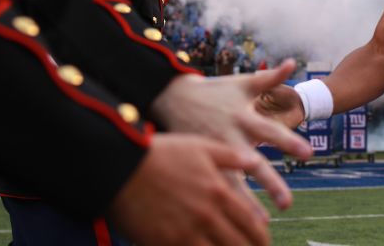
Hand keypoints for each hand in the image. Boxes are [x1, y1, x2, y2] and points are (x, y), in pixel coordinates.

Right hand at [108, 133, 270, 245]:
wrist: (120, 167)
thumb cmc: (160, 153)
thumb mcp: (200, 147)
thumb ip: (231, 156)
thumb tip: (255, 161)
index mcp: (219, 192)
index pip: (251, 224)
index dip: (260, 238)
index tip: (263, 242)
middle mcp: (206, 216)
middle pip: (238, 245)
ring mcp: (185, 233)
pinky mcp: (165, 244)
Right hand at [148, 59, 313, 208]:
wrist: (170, 97)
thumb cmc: (212, 91)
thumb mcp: (241, 84)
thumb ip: (269, 78)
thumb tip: (293, 63)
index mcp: (242, 117)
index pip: (271, 131)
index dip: (289, 142)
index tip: (309, 153)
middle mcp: (229, 137)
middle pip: (253, 164)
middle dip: (271, 183)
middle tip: (287, 202)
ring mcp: (213, 153)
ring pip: (233, 182)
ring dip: (248, 203)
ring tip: (264, 223)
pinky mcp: (200, 163)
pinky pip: (214, 187)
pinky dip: (225, 204)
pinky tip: (233, 222)